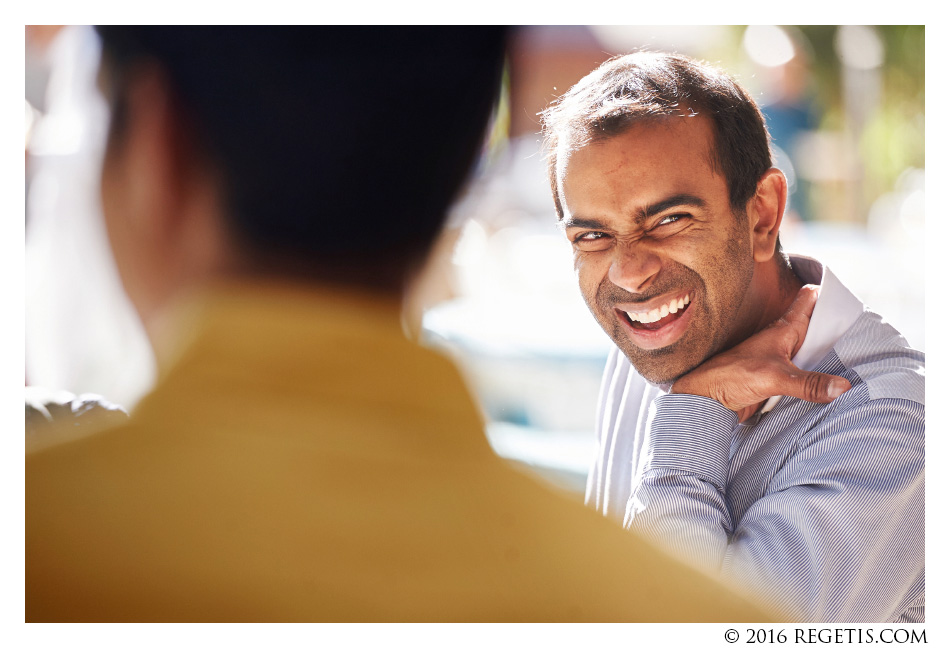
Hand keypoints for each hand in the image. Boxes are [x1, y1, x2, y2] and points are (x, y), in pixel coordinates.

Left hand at [671, 285, 851, 421]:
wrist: (704, 399)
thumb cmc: (730, 377)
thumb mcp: (774, 377)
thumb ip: (809, 383)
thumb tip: (844, 386)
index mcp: (782, 330)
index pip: (808, 301)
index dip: (826, 293)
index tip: (850, 291)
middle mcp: (783, 341)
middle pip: (816, 327)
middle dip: (837, 326)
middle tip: (866, 326)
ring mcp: (780, 360)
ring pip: (811, 351)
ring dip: (829, 353)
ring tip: (858, 353)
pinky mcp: (776, 379)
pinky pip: (804, 374)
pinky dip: (819, 375)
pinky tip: (833, 381)